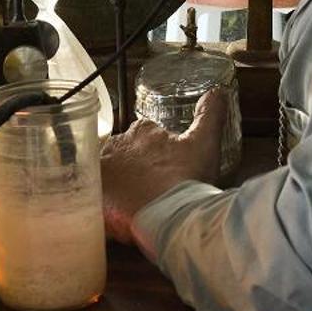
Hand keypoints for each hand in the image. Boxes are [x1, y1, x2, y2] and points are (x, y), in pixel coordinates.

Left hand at [100, 90, 225, 245]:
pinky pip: (97, 200)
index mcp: (141, 131)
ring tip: (139, 208)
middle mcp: (115, 146)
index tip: (167, 170)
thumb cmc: (185, 179)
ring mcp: (101, 171)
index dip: (157, 153)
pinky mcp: (93, 197)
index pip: (145, 136)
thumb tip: (218, 91)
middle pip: (125, 156)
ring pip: (110, 176)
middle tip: (154, 191)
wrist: (168, 218)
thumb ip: (210, 114)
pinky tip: (121, 219)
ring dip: (121, 188)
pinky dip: (107, 207)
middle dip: (136, 170)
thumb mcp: (204, 143)